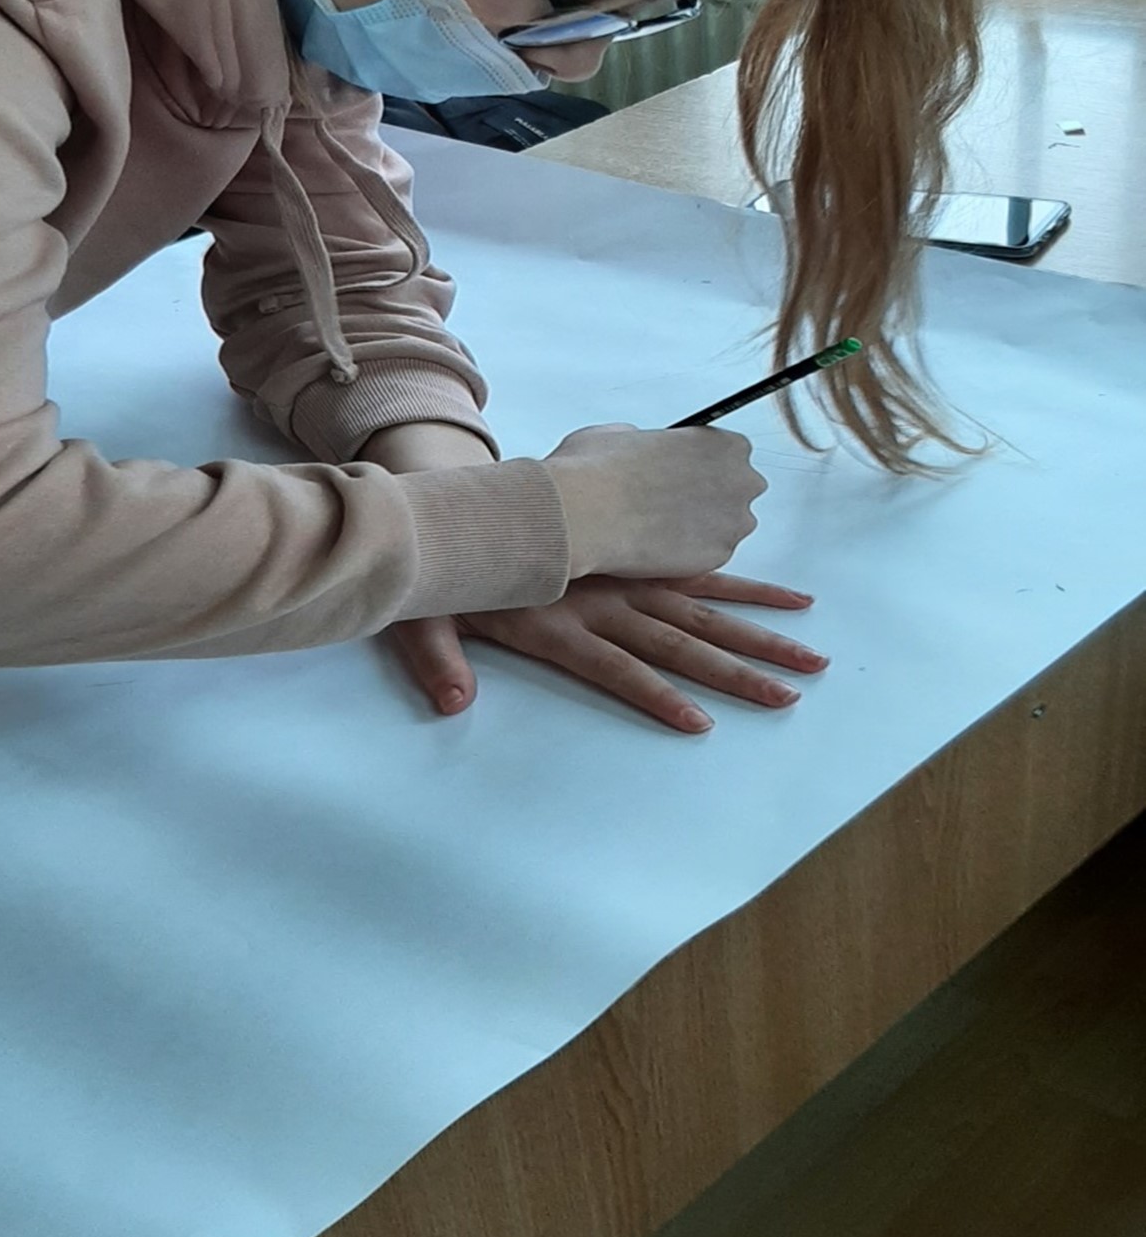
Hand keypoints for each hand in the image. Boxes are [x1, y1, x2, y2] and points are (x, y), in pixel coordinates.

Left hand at [389, 572, 828, 733]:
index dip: (656, 696)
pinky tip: (785, 601)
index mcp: (560, 625)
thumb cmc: (452, 576)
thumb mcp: (429, 620)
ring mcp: (626, 583)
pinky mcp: (636, 564)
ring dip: (756, 635)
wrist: (467, 512)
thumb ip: (438, 660)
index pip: (618, 668)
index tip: (700, 724)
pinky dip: (740, 590)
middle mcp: (606, 604)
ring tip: (807, 654)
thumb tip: (451, 703)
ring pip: (703, 612)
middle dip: (737, 671)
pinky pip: (698, 579)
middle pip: (680, 643)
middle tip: (793, 694)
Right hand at [542, 423, 767, 580]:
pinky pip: (710, 555)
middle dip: (709, 497)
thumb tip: (640, 449)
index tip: (682, 474)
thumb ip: (646, 440)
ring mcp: (733, 522)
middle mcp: (740, 481)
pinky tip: (657, 547)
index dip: (701, 465)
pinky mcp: (719, 556)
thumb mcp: (621, 434)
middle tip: (671, 503)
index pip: (730, 454)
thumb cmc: (599, 472)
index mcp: (724, 443)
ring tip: (660, 528)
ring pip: (726, 526)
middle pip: (737, 490)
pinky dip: (689, 554)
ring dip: (702, 527)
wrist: (587, 514)